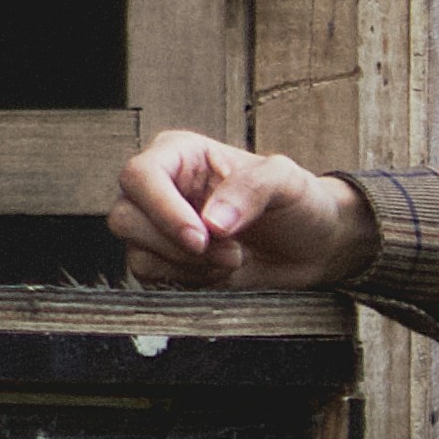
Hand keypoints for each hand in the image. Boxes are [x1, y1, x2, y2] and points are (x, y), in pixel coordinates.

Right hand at [110, 130, 374, 291]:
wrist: (314, 245)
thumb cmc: (299, 202)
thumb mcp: (286, 181)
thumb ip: (252, 189)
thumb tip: (211, 222)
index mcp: (179, 155)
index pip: (139, 176)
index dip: (162, 209)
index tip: (202, 236)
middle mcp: (161, 189)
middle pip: (125, 218)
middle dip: (176, 246)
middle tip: (230, 252)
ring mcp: (159, 228)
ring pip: (136, 254)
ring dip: (187, 268)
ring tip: (233, 259)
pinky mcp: (166, 263)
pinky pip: (151, 280)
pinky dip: (188, 283)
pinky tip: (221, 273)